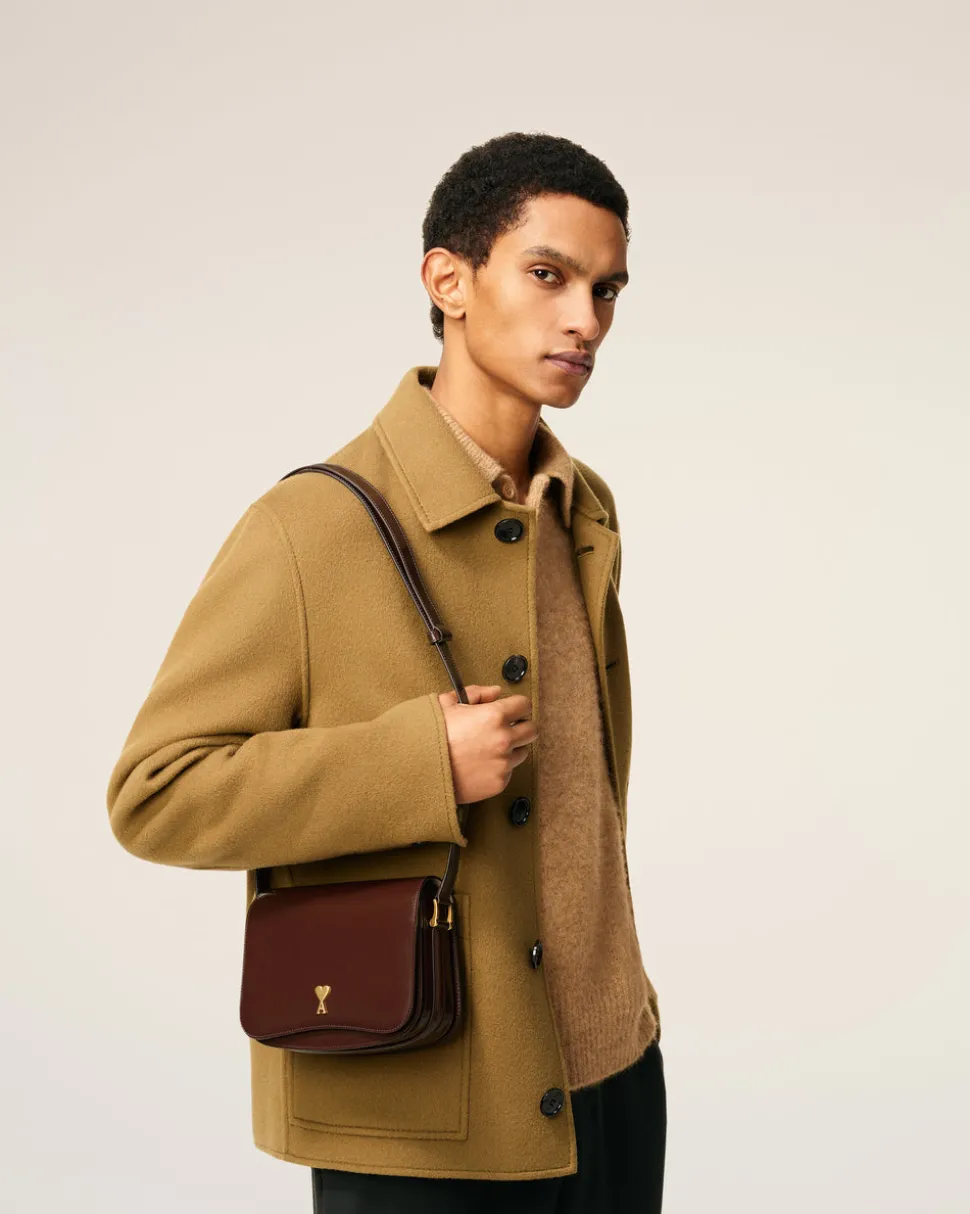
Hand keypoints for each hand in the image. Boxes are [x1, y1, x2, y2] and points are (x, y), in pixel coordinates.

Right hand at [437, 684, 536, 804]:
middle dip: (521, 726)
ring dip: (512, 748)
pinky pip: (509, 771)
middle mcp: (503, 739)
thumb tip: (496, 692)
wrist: (418, 770)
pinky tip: (481, 764)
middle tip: (507, 728)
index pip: (524, 705)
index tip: (511, 710)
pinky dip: (500, 767)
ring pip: (522, 752)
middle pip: (531, 730)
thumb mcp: (447, 704)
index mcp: (494, 715)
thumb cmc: (430, 735)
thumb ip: (476, 693)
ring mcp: (503, 763)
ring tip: (489, 748)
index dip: (517, 706)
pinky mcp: (499, 783)